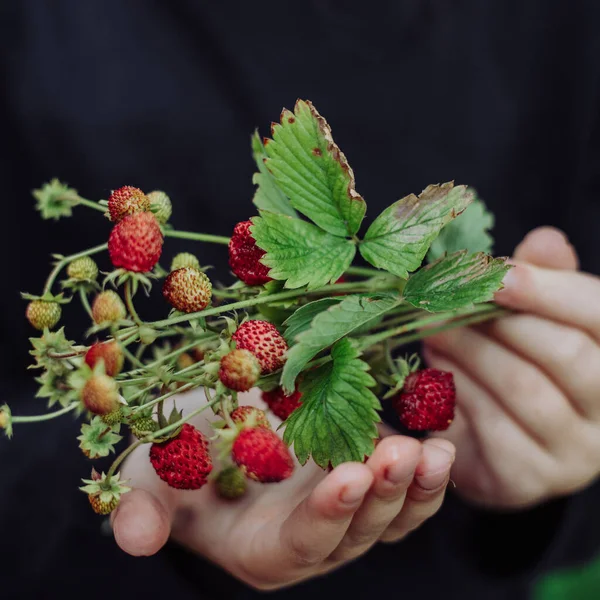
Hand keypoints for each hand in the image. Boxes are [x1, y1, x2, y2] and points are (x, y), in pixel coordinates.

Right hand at [111, 391, 454, 589]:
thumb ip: (144, 507)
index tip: (349, 475)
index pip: (302, 543)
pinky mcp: (369, 481)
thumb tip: (135, 540)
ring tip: (432, 452)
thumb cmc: (182, 453)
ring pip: (393, 518)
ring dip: (416, 488)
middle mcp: (314, 540)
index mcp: (263, 548)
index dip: (326, 515)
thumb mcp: (152, 475)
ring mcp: (348, 512)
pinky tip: (439, 445)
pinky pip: (407, 490)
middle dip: (381, 496)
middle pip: (358, 532)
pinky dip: (426, 474)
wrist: (220, 424)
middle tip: (397, 453)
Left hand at [424, 227, 599, 508]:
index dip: (547, 288)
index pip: (597, 314)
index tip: (495, 271)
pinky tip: (434, 372)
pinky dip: (455, 391)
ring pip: (522, 387)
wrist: (500, 444)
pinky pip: (488, 426)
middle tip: (442, 301)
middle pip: (564, 352)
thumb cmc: (521, 365)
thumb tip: (544, 239)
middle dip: (497, 320)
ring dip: (468, 351)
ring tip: (432, 331)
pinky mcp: (528, 479)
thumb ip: (544, 281)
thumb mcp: (535, 319)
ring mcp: (574, 454)